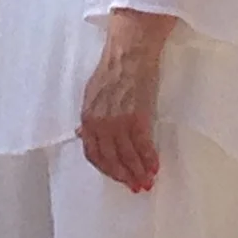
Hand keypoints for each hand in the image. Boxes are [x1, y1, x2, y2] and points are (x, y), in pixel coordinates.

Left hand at [79, 10, 176, 192]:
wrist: (129, 51)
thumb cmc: (113, 68)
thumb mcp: (92, 94)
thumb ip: (89, 117)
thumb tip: (82, 135)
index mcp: (87, 118)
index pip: (92, 154)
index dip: (106, 169)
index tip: (118, 177)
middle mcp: (99, 123)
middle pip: (110, 160)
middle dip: (124, 176)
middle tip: (136, 186)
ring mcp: (117, 121)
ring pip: (127, 156)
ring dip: (139, 172)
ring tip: (148, 181)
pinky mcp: (136, 117)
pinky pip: (143, 146)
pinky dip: (150, 159)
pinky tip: (156, 166)